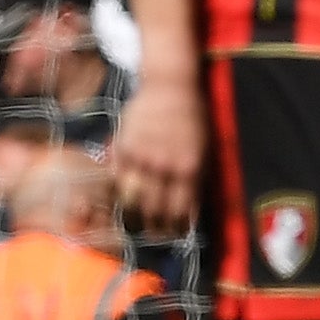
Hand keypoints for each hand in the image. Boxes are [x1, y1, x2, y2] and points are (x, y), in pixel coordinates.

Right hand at [111, 74, 208, 233]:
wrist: (170, 85)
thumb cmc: (192, 117)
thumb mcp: (203, 149)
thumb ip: (194, 180)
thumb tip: (188, 213)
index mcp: (189, 168)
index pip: (180, 211)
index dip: (176, 228)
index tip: (174, 234)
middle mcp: (164, 165)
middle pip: (155, 210)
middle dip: (155, 228)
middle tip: (154, 233)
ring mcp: (141, 156)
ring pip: (133, 199)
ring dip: (134, 216)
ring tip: (136, 223)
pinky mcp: (123, 146)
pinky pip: (116, 178)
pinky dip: (118, 192)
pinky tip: (122, 198)